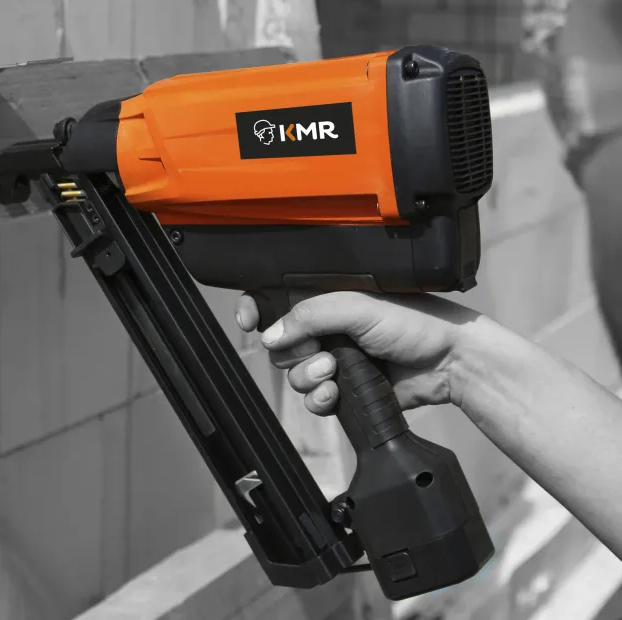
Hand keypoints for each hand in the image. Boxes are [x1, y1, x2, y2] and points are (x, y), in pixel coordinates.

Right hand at [236, 291, 485, 415]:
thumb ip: (310, 316)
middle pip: (280, 343)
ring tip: (334, 374)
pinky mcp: (344, 389)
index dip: (256, 308)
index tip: (248, 320)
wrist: (449, 362)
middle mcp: (326, 326)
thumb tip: (270, 336)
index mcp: (326, 297)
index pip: (278, 298)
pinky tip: (335, 395)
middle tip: (320, 352)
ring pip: (293, 373)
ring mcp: (334, 358)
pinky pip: (312, 399)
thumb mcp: (357, 307)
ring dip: (307, 377)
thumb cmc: (413, 321)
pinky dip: (318, 399)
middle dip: (293, 353)